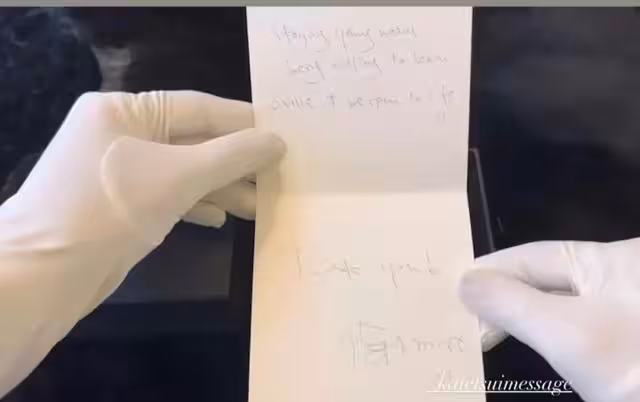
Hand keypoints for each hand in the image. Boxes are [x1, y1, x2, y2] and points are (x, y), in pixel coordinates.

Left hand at [0, 91, 283, 396]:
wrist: (46, 277)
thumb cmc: (113, 210)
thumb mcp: (180, 177)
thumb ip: (232, 156)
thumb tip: (277, 141)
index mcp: (124, 109)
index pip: (197, 108)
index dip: (243, 122)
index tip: (284, 134)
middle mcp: (120, 133)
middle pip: (192, 141)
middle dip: (234, 162)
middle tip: (278, 175)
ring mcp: (119, 170)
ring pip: (182, 171)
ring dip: (220, 188)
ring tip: (260, 203)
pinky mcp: (120, 203)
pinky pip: (167, 194)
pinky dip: (195, 204)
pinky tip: (221, 218)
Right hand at [459, 240, 639, 401]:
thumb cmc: (632, 366)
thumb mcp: (566, 335)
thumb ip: (511, 303)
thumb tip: (464, 280)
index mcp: (609, 256)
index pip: (530, 256)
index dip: (487, 272)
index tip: (450, 293)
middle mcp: (618, 271)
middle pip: (546, 277)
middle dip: (503, 296)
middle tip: (462, 318)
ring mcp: (626, 305)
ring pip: (560, 302)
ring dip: (522, 315)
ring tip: (484, 330)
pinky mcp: (628, 334)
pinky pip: (577, 323)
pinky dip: (548, 332)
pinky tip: (526, 337)